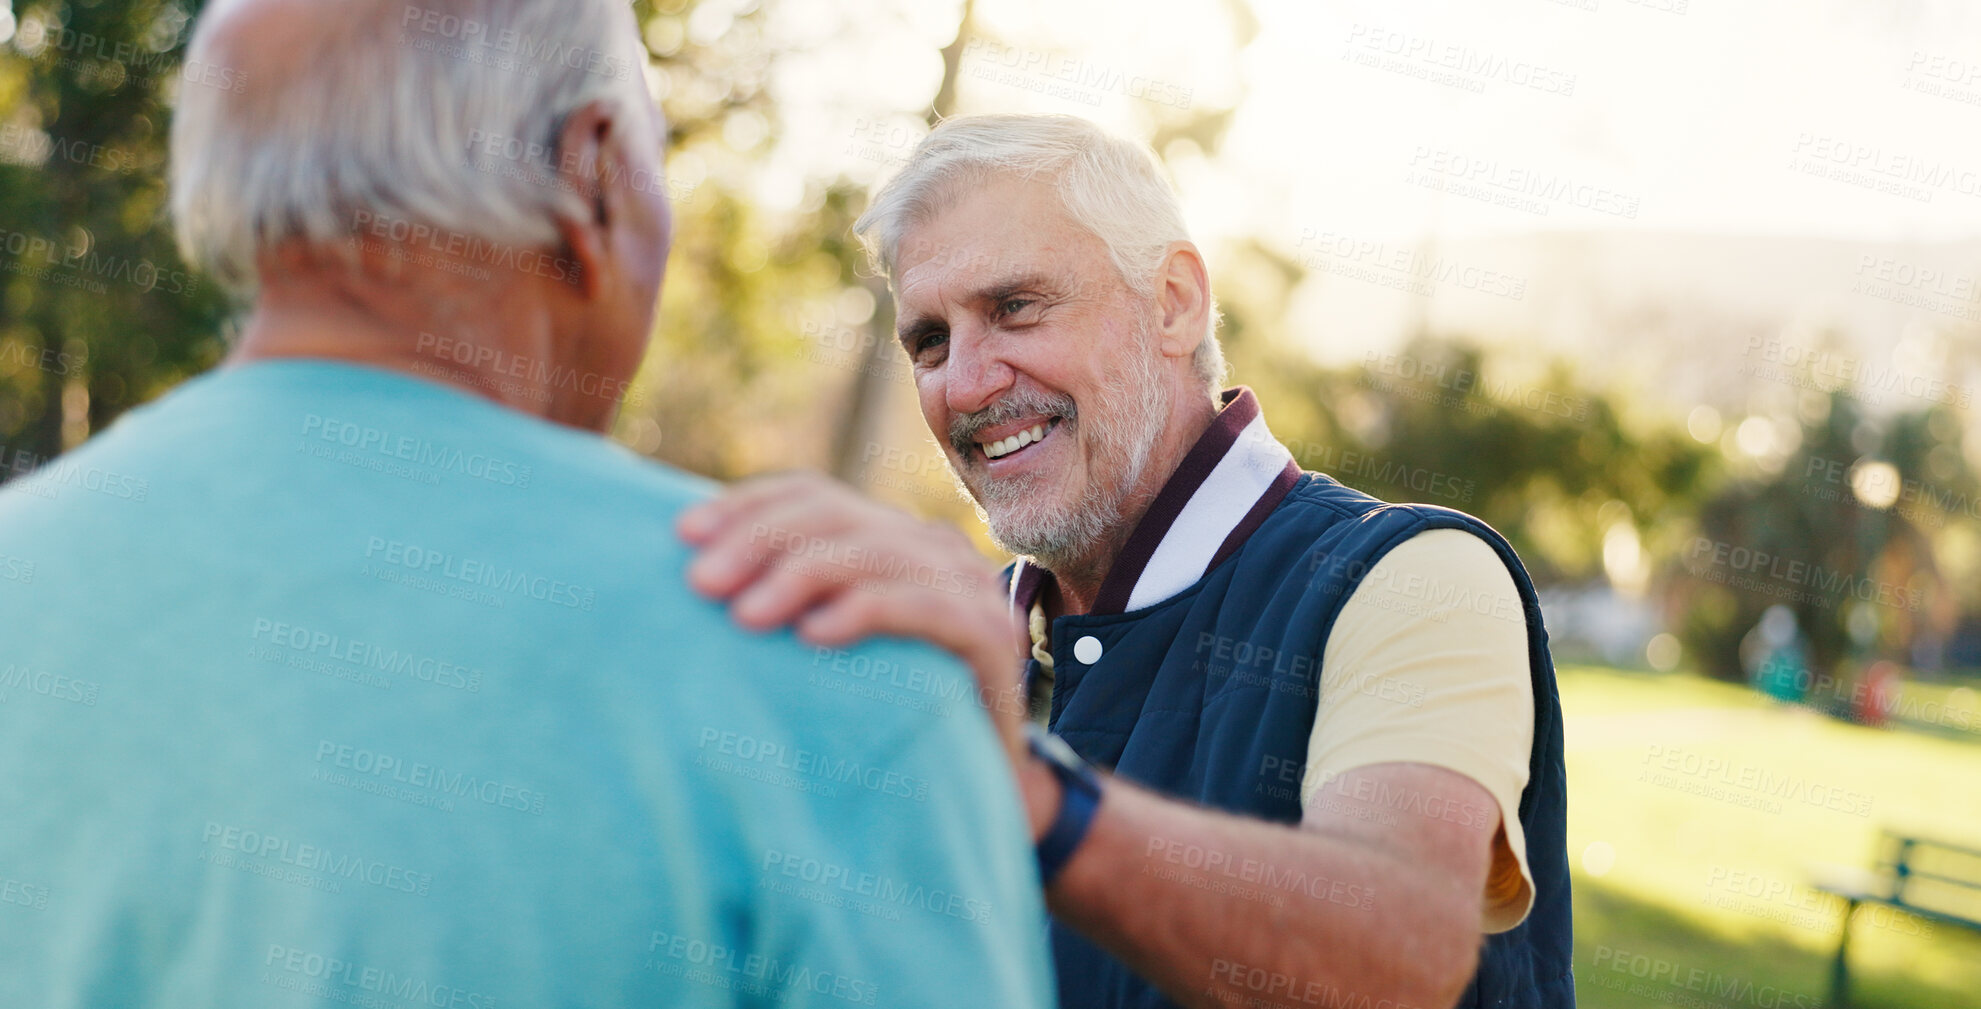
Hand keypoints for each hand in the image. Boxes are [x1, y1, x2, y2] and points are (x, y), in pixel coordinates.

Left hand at [677, 470, 1029, 767]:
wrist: (970, 785)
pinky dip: (865, 611)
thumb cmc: (881, 713)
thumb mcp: (825, 642)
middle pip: (836, 515)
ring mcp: (968, 586)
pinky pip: (924, 606)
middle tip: (701, 584)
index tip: (682, 534)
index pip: (813, 494)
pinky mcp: (991, 634)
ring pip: (875, 552)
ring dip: (801, 576)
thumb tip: (691, 572)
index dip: (746, 505)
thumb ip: (786, 599)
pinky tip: (814, 636)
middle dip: (760, 541)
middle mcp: (932, 546)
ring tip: (745, 617)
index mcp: (891, 535)